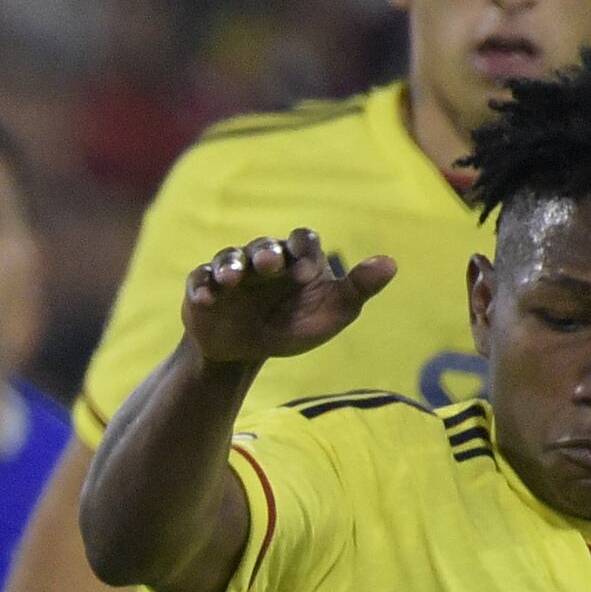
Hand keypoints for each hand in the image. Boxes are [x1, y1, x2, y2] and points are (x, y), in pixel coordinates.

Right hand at [177, 228, 396, 369]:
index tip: (306, 271)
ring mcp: (231, 272)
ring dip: (230, 266)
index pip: (302, 240)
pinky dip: (202, 288)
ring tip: (231, 281)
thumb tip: (391, 264)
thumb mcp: (331, 314)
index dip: (304, 250)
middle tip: (269, 266)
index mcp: (296, 258)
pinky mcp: (203, 288)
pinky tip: (205, 300)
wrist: (246, 351)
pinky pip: (200, 281)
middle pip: (264, 245)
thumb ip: (359, 289)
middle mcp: (263, 259)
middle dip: (265, 254)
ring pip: (229, 258)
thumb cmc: (293, 326)